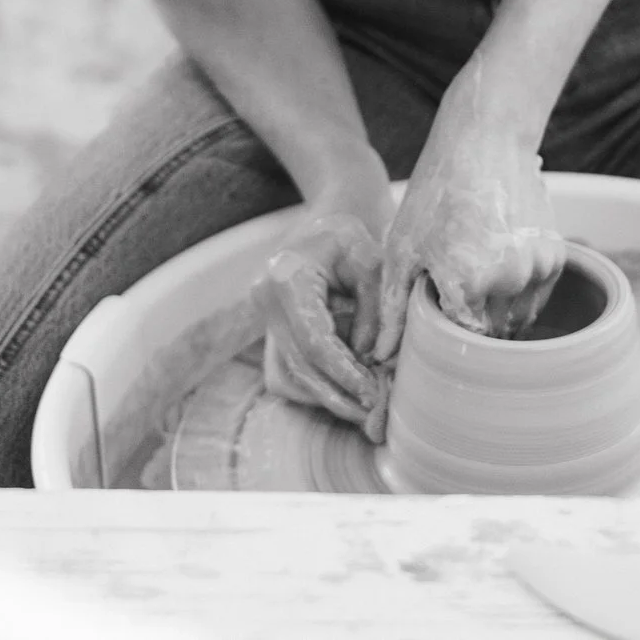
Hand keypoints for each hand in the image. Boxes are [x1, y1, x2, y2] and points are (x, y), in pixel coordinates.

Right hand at [253, 187, 393, 441]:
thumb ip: (376, 305)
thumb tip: (373, 355)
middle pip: (300, 365)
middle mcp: (264, 300)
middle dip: (337, 394)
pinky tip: (345, 394)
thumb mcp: (372, 258)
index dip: (344, 373)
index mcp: (285, 277)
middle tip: (373, 414)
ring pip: (291, 375)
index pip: (314, 340)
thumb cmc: (349, 238)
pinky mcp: (270, 332)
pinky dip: (316, 387)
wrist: (321, 226)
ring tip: (364, 410)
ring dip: (327, 397)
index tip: (373, 394)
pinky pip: (288, 373)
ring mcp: (263, 319)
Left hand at [375, 105, 566, 361]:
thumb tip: (377, 360)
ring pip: (518, 320)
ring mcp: (538, 269)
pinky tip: (497, 259)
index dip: (445, 326)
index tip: (435, 302)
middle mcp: (510, 281)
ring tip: (476, 267)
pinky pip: (537, 297)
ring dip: (497, 310)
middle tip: (453, 280)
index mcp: (468, 282)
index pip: (459, 339)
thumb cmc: (436, 193)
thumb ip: (392, 311)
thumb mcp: (402, 249)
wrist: (486, 141)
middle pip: (490, 333)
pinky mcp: (557, 258)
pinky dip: (519, 291)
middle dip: (471, 319)